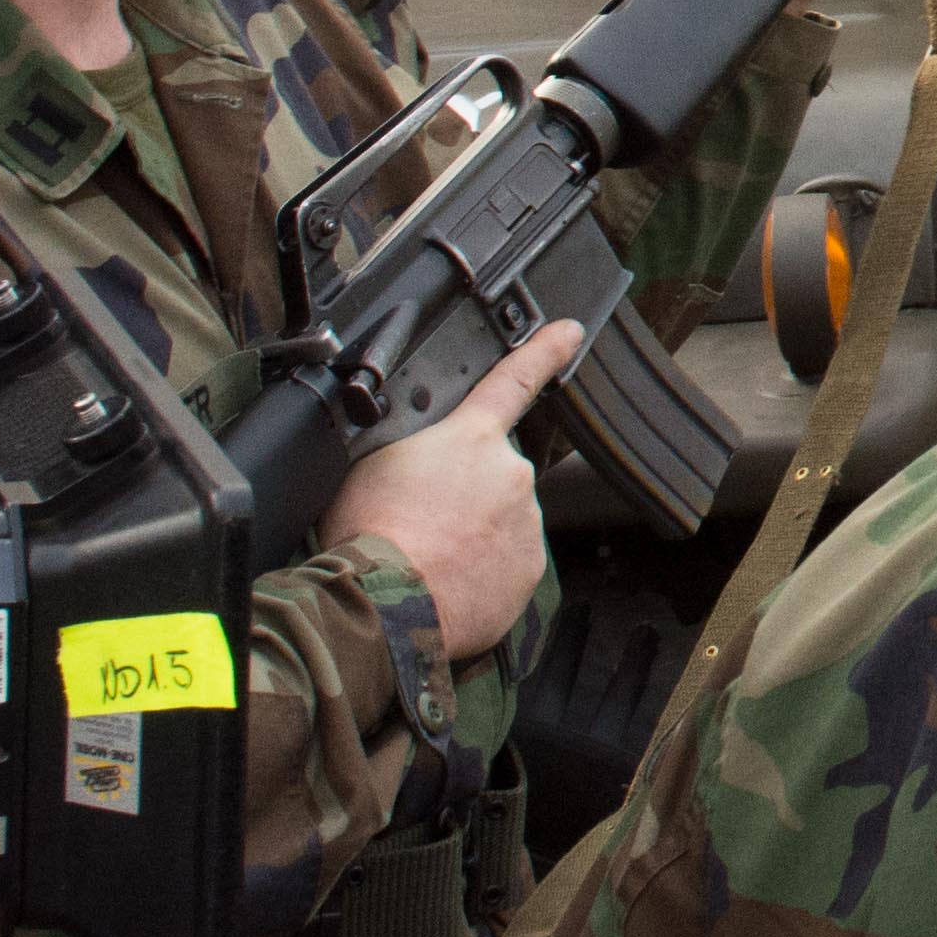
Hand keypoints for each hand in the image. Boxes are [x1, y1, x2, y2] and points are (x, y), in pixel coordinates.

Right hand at [322, 317, 582, 645]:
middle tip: (420, 518)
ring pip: (502, 519)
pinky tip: (445, 580)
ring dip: (473, 531)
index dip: (544, 351)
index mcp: (472, 438)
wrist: (383, 603)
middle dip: (467, 490)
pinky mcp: (527, 571)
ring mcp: (525, 524)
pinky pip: (506, 563)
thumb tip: (419, 451)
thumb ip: (415, 444)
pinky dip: (482, 571)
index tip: (569, 333)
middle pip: (495, 472)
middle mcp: (510, 475)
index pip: (514, 381)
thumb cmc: (367, 533)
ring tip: (426, 555)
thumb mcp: (373, 462)